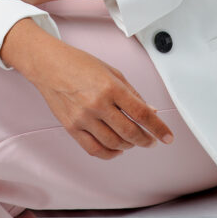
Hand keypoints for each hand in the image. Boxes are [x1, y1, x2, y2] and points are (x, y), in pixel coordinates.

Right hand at [4, 25, 174, 159]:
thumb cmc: (79, 64)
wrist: (49, 65)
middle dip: (146, 140)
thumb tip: (150, 111)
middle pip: (130, 132)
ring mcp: (84, 118)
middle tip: (151, 140)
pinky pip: (95, 150)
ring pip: (114, 143)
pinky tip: (117, 149)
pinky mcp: (72, 128)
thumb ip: (132, 93)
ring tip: (133, 141)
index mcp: (111, 87)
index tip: (167, 136)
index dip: (158, 128)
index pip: (142, 113)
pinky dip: (110, 153)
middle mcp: (97, 104)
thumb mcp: (111, 71)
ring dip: (129, 146)